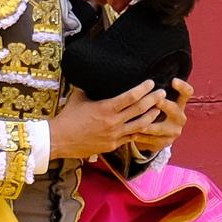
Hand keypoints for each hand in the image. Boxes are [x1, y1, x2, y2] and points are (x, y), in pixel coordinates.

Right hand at [48, 81, 165, 159]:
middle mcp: (113, 122)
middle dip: (153, 100)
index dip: (143, 89)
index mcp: (106, 108)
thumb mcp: (79, 97)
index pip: (131, 97)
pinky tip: (146, 127)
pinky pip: (131, 138)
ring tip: (159, 109)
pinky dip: (140, 131)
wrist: (58, 139)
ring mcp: (114, 136)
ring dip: (151, 116)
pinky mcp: (112, 146)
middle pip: (139, 110)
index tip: (151, 82)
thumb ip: (91, 88)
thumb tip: (95, 75)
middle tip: (162, 93)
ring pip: (139, 126)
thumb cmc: (68, 116)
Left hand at [132, 78, 192, 153]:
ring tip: (136, 120)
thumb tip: (145, 79)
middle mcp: (180, 118)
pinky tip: (131, 133)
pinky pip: (151, 140)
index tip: (173, 81)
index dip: (182, 86)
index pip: (187, 93)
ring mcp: (173, 132)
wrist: (157, 136)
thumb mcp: (159, 102)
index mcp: (180, 104)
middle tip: (156, 101)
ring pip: (159, 128)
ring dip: (147, 124)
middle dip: (165, 105)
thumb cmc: (155, 111)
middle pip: (174, 109)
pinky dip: (140, 136)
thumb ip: (155, 92)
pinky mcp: (165, 143)